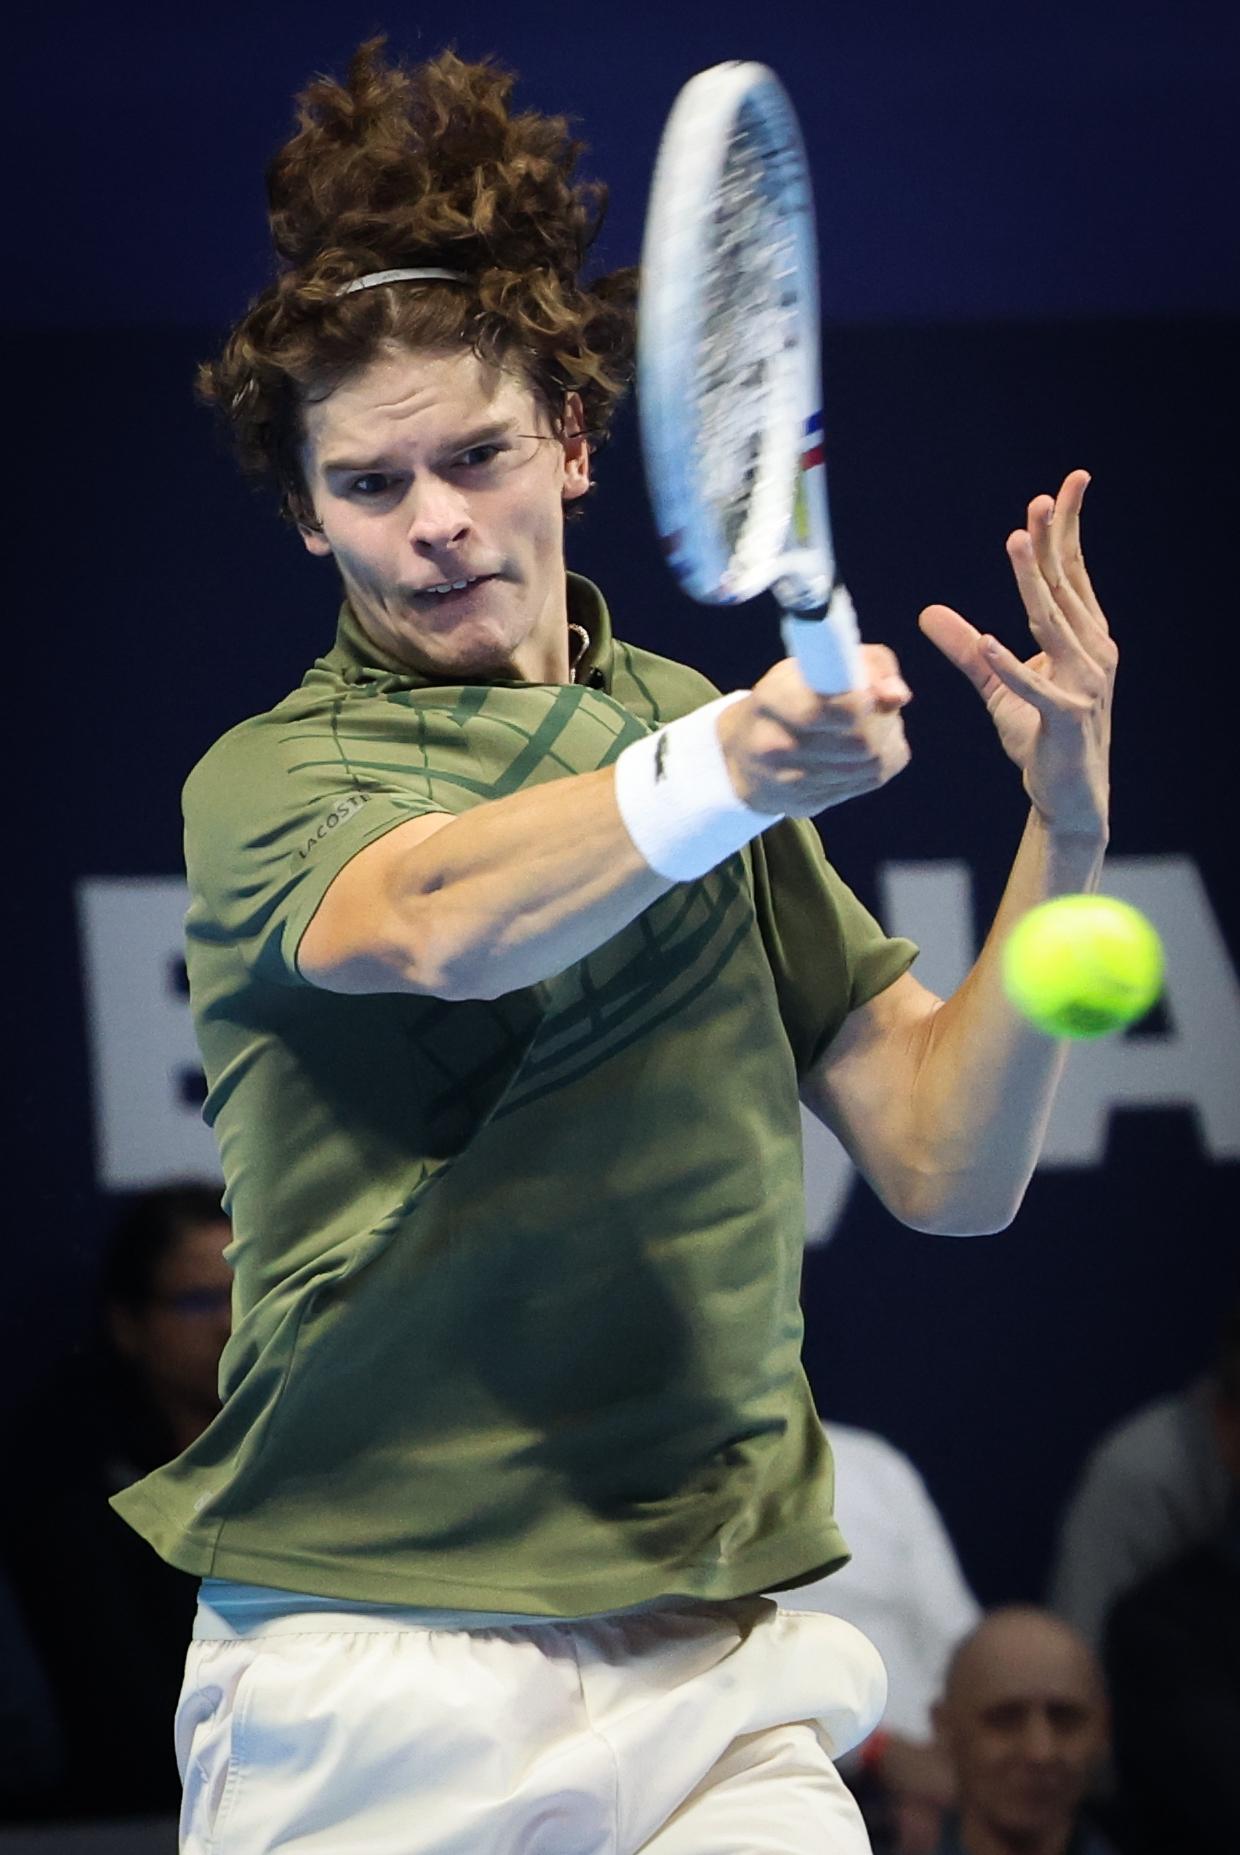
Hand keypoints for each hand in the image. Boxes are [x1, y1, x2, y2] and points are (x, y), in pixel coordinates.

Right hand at [718, 646, 912, 816]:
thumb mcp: (817, 664)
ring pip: (870, 761)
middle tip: (873, 706)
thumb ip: (867, 664)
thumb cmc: (792, 698)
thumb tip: (898, 695)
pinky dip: (879, 759)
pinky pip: (871, 778)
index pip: (818, 710)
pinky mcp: (813, 802)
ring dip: (884, 740)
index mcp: (771, 699)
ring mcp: (792, 781)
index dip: (859, 702)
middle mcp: (774, 745)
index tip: (869, 696)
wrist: (748, 759)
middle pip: (859, 741)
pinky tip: (862, 750)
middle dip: (879, 721)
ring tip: (869, 725)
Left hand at [918, 470, 1115, 839]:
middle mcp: (1093, 653)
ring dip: (1033, 583)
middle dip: (1052, 541)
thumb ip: (966, 650)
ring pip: (1053, 624)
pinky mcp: (1067, 718)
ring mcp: (1085, 685)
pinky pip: (1037, 688)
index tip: (1061, 489)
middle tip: (1040, 501)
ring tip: (1016, 542)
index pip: (1073, 575)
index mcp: (1084, 638)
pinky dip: (1013, 666)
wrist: (1069, 796)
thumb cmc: (1040, 737)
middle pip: (1065, 587)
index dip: (1066, 532)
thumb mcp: (997, 687)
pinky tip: (989, 641)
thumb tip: (928, 612)